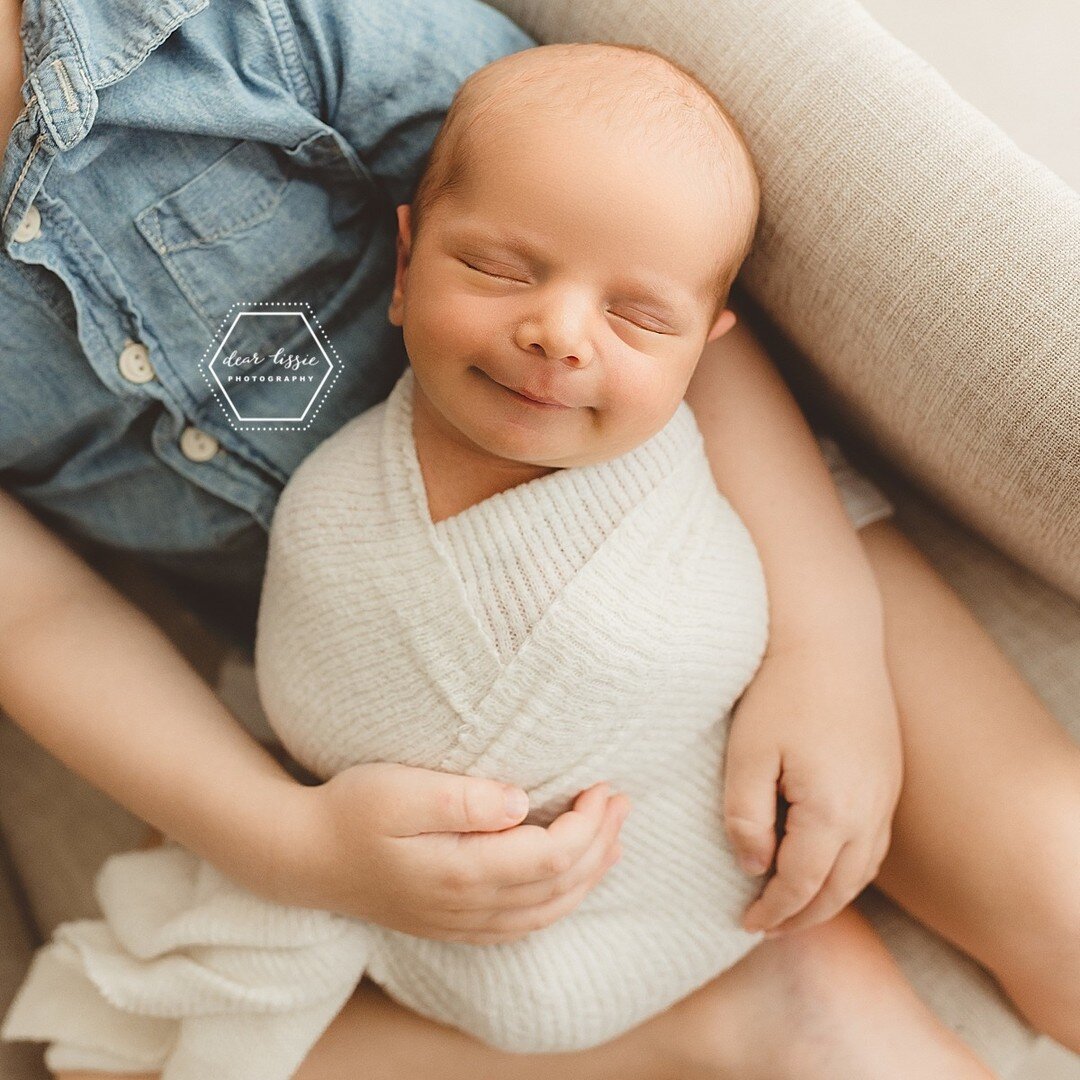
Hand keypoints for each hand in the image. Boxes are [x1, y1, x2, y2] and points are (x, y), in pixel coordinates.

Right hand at [280, 762, 629, 942]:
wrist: (304, 857)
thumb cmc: (351, 811)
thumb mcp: (401, 790)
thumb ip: (464, 799)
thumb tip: (523, 802)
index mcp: (460, 872)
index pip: (550, 858)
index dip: (587, 825)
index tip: (602, 786)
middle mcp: (467, 908)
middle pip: (557, 887)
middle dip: (599, 843)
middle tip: (622, 800)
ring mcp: (460, 922)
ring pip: (546, 912)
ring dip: (587, 874)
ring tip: (612, 836)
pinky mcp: (453, 923)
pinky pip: (523, 925)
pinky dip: (559, 901)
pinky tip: (569, 879)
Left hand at [724, 643, 902, 935]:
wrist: (831, 637)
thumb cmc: (780, 691)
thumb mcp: (747, 755)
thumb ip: (745, 817)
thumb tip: (753, 866)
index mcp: (832, 811)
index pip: (801, 884)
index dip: (773, 910)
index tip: (746, 922)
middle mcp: (869, 811)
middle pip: (839, 888)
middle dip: (803, 915)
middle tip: (768, 927)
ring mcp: (886, 794)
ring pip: (862, 869)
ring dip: (830, 896)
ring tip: (796, 906)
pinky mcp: (889, 776)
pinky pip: (874, 842)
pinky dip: (849, 868)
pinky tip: (826, 863)